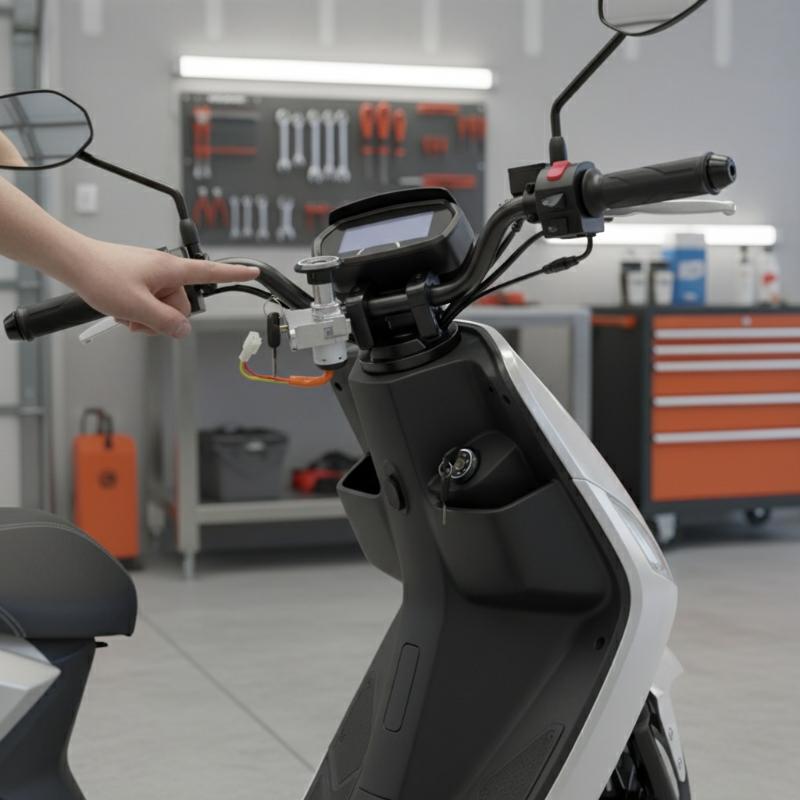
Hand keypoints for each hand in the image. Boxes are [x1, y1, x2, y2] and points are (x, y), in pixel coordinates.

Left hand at [69, 240, 259, 337]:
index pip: (210, 273)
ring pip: (161, 306)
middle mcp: (163, 269)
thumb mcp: (137, 308)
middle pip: (180, 304)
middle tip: (138, 320)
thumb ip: (166, 322)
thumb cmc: (101, 275)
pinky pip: (146, 300)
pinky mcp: (136, 278)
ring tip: (124, 314)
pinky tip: (120, 310)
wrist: (72, 261)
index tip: (253, 271)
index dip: (234, 274)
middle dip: (161, 318)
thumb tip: (183, 330)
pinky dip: (135, 310)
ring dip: (145, 316)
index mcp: (171, 270)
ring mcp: (149, 274)